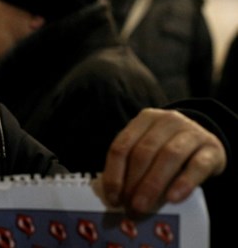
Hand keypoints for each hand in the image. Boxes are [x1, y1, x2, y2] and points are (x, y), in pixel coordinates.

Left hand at [100, 108, 225, 213]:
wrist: (207, 144)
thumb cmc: (169, 150)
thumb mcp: (149, 150)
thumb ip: (132, 166)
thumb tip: (116, 197)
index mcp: (145, 119)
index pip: (122, 146)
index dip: (114, 173)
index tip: (112, 198)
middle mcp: (167, 120)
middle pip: (144, 151)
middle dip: (133, 182)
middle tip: (130, 206)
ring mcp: (191, 132)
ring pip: (168, 156)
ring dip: (153, 184)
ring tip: (144, 206)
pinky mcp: (212, 148)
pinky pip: (197, 166)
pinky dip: (183, 183)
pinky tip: (173, 199)